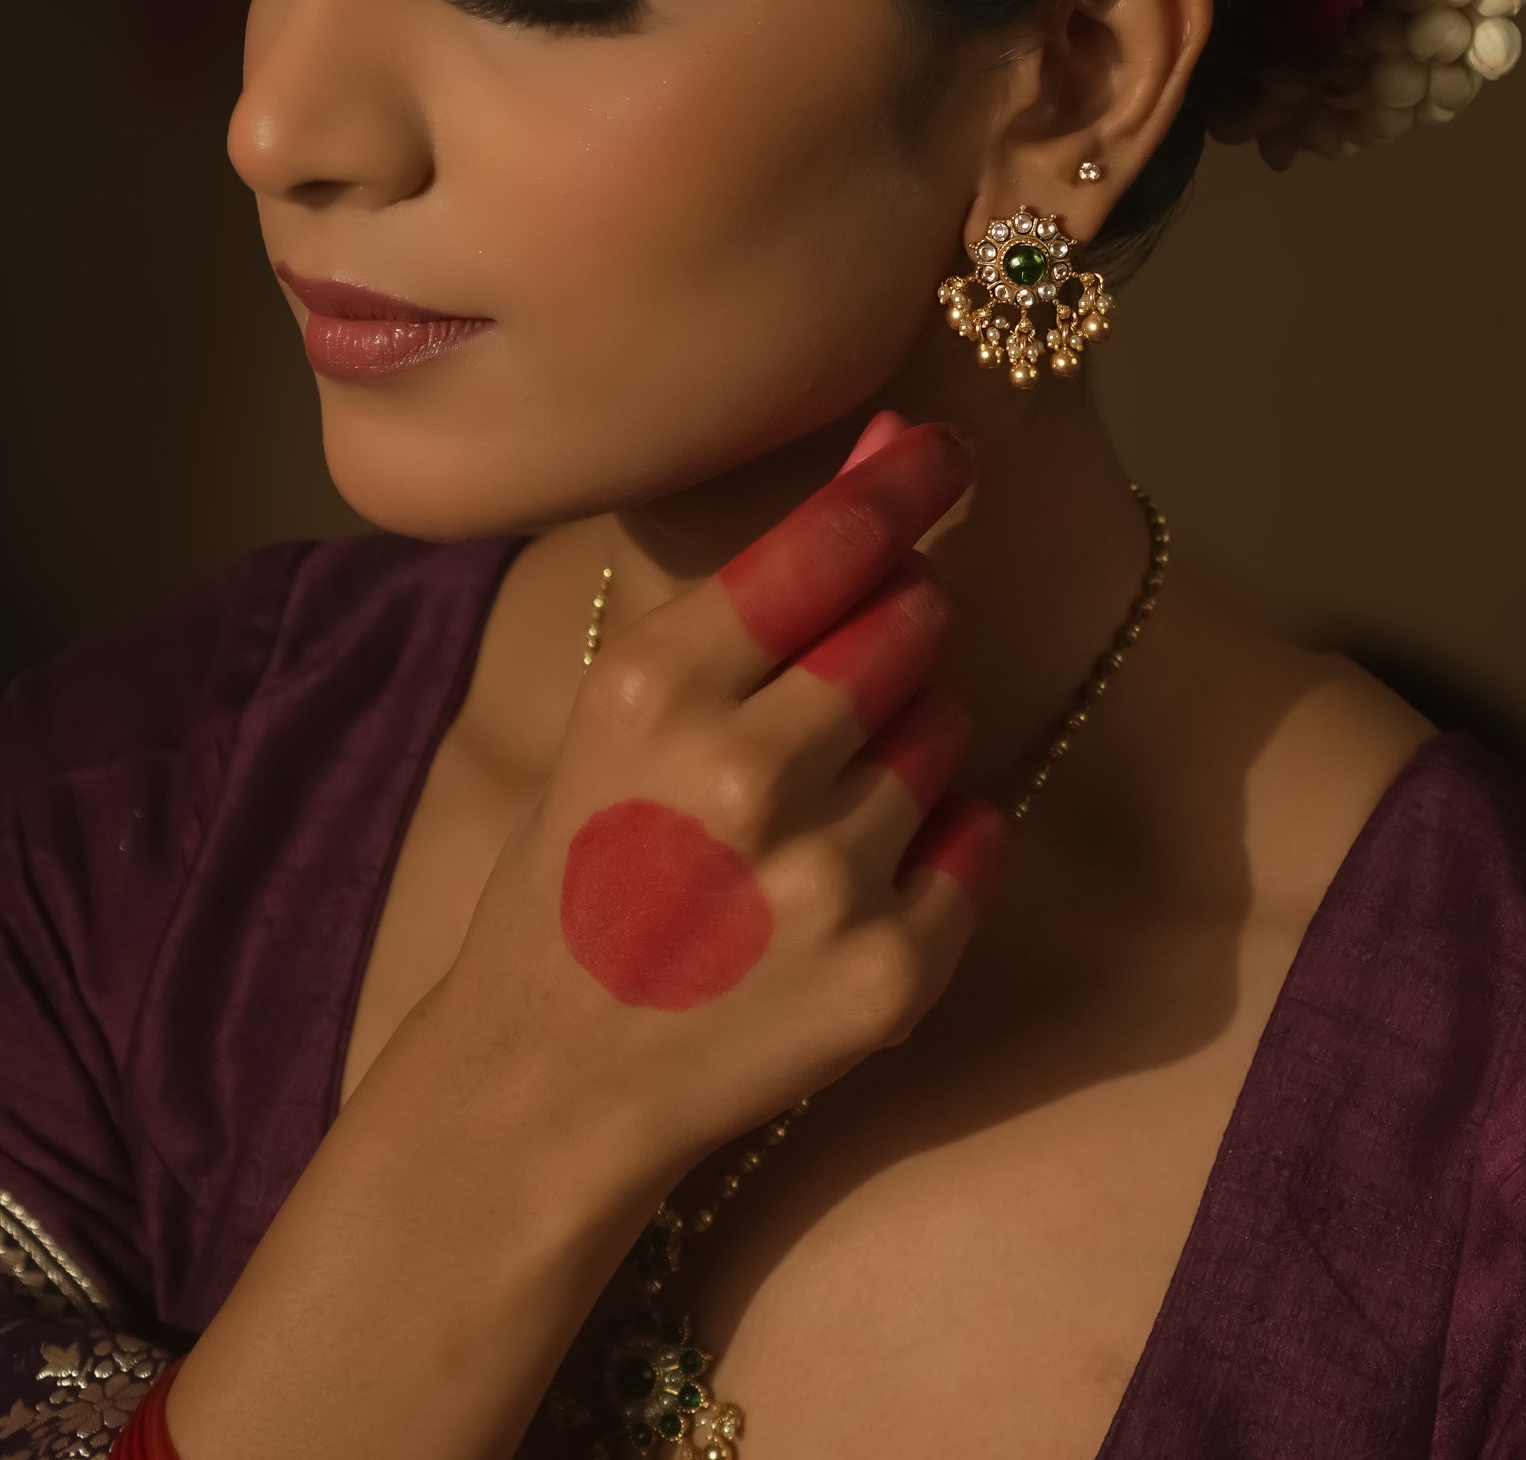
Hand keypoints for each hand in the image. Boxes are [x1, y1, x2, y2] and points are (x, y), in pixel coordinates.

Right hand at [424, 414, 1005, 1199]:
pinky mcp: (890, 972)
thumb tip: (898, 445)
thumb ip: (757, 585)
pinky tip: (850, 873)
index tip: (947, 450)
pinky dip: (941, 835)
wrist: (545, 1081)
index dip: (904, 482)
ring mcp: (827, 879)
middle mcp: (748, 774)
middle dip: (894, 626)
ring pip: (949, 723)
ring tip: (812, 806)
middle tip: (833, 684)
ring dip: (908, 737)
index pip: (832, 541)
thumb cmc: (581, 863)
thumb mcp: (621, 708)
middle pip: (911, 620)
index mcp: (659, 688)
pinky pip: (980, 832)